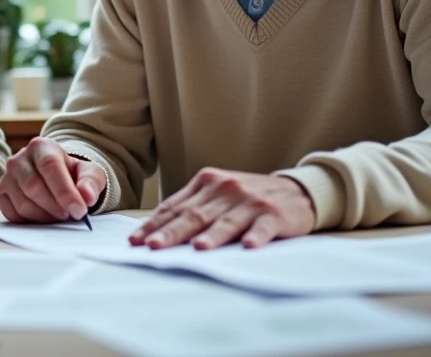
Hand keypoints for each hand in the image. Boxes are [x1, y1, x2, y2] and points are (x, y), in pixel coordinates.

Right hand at [0, 137, 106, 222]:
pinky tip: (44, 216)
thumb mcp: (89, 173)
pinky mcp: (1, 193)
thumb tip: (87, 197)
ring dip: (45, 217)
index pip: (50, 166)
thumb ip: (90, 182)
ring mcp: (7, 176)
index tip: (80, 211)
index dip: (65, 191)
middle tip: (70, 215)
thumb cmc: (73, 175)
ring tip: (59, 215)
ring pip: (23, 204)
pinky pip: (12, 214)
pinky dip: (31, 221)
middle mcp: (19, 158)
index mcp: (41, 146)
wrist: (56, 178)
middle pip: (34, 187)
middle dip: (55, 207)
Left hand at [130, 169, 314, 249]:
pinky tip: (247, 246)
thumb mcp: (217, 194)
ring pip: (226, 221)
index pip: (175, 206)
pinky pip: (263, 227)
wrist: (295, 190)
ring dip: (212, 236)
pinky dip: (255, 236)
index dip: (155, 223)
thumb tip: (156, 229)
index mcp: (207, 182)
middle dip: (172, 232)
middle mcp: (226, 188)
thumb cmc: (248, 197)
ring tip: (198, 248)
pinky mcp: (274, 214)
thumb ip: (192, 206)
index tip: (135, 240)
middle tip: (153, 247)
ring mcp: (251, 201)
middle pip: (195, 214)